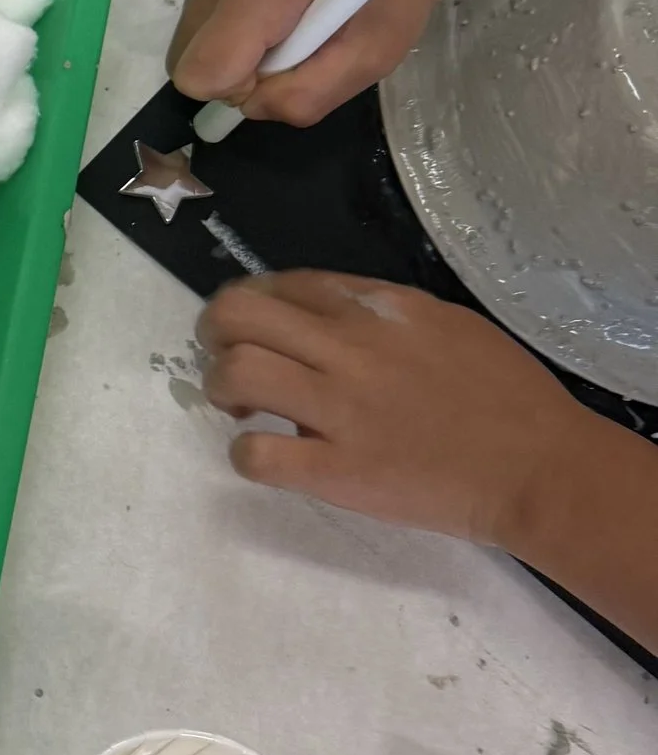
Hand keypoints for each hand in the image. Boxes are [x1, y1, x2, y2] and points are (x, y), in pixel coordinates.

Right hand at [168, 0, 468, 127]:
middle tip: (296, 46)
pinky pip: (204, 4)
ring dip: (236, 44)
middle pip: (185, 58)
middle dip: (234, 70)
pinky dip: (236, 17)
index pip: (198, 75)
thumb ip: (304, 98)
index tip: (288, 68)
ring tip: (295, 16)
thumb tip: (254, 104)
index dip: (239, 90)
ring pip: (193, 33)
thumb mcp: (372, 56)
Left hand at [197, 272, 591, 547]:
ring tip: (242, 409)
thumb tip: (330, 319)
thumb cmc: (506, 396)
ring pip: (235, 371)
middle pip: (238, 313)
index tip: (259, 326)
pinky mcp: (336, 471)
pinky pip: (255, 454)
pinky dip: (245, 454)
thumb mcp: (450, 325)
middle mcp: (351, 349)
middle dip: (215, 332)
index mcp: (381, 310)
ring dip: (220, 388)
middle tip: (227, 358)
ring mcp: (340, 410)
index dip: (257, 301)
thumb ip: (385, 316)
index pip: (286, 283)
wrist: (539, 468)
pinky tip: (268, 457)